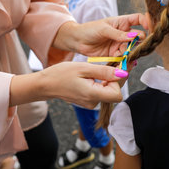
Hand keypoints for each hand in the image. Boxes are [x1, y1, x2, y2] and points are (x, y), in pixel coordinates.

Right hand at [10, 62, 125, 108]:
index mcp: (92, 95)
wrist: (46, 84)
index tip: (114, 68)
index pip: (118, 94)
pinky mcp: (88, 101)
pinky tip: (94, 75)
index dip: (118, 81)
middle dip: (115, 79)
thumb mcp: (84, 68)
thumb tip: (123, 73)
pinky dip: (101, 83)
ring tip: (97, 69)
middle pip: (114, 93)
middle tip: (110, 64)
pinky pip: (101, 92)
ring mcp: (90, 104)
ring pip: (108, 92)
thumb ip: (105, 71)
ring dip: (108, 80)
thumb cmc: (61, 74)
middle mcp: (93, 103)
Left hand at [54, 14, 145, 57]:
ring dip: (132, 52)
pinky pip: (124, 57)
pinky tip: (124, 61)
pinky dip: (126, 60)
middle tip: (139, 46)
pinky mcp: (115, 54)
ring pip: (132, 48)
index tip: (150, 28)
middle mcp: (123, 33)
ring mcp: (120, 44)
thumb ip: (119, 34)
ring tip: (129, 55)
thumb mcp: (104, 29)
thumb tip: (135, 36)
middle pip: (139, 36)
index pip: (139, 19)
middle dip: (141, 41)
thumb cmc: (89, 29)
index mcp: (122, 22)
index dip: (146, 22)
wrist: (77, 41)